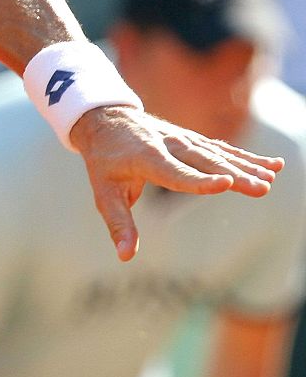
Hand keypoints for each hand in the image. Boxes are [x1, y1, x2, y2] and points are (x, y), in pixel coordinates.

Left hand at [71, 106, 282, 261]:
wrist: (105, 120)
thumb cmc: (104, 162)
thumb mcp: (104, 193)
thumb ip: (118, 223)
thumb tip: (125, 256)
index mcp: (146, 158)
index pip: (175, 173)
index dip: (199, 181)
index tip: (225, 185)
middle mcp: (168, 145)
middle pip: (205, 162)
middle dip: (234, 175)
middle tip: (261, 187)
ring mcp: (183, 140)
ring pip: (218, 155)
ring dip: (246, 166)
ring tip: (271, 178)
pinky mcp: (193, 140)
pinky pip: (222, 149)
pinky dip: (247, 157)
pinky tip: (273, 166)